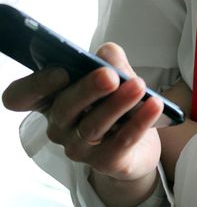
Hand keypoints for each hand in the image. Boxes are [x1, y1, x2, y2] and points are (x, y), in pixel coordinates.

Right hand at [3, 43, 163, 202]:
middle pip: (65, 108)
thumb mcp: (113, 76)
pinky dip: (140, 122)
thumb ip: (109, 61)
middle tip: (110, 75)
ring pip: (94, 125)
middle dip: (88, 89)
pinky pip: (122, 141)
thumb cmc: (115, 104)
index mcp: (52, 99)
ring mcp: (79, 147)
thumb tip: (108, 55)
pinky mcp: (106, 161)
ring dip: (118, 104)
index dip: (36, 84)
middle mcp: (59, 125)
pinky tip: (154, 105)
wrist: (137, 147)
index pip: (21, 96)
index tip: (60, 71)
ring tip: (139, 86)